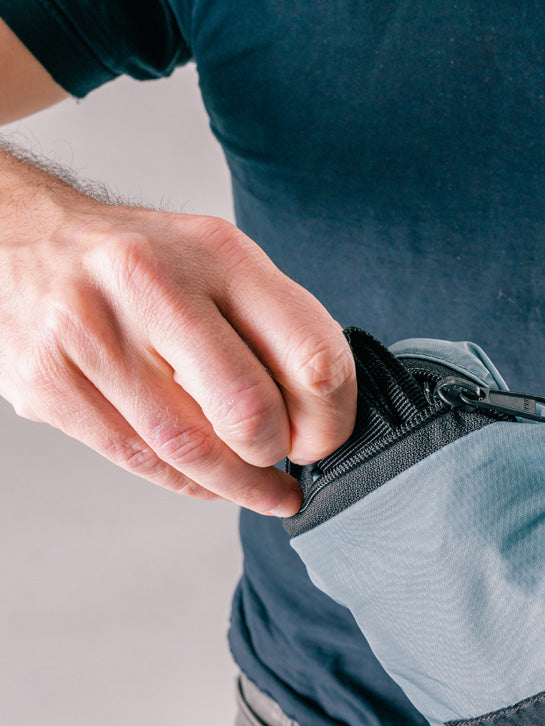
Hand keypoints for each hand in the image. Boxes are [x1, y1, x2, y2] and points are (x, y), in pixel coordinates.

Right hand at [0, 187, 355, 514]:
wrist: (17, 238)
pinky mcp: (47, 379)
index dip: (331, 417)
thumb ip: (273, 327)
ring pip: (191, 449)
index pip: (311, 354)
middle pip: (249, 411)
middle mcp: (151, 284)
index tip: (325, 434)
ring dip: (239, 484)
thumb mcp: (217, 262)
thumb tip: (322, 413)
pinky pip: (139, 459)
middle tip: (285, 456)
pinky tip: (208, 477)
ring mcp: (91, 333)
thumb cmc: (136, 261)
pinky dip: (188, 481)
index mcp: (217, 253)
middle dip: (278, 452)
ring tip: (261, 487)